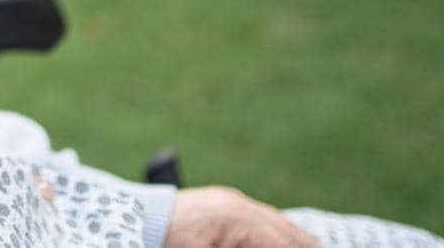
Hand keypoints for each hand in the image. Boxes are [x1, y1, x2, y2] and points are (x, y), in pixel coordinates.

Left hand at [162, 187, 321, 247]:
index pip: (283, 245)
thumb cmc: (167, 242)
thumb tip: (274, 246)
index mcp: (238, 221)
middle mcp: (239, 206)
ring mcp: (231, 201)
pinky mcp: (222, 202)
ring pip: (276, 222)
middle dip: (307, 246)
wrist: (136, 217)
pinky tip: (281, 240)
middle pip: (287, 232)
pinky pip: (259, 217)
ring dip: (294, 239)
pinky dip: (275, 231)